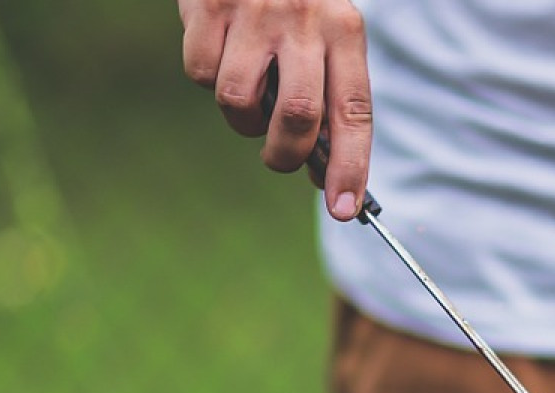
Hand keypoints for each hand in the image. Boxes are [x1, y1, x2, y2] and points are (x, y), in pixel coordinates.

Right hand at [178, 0, 372, 219]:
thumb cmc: (293, 0)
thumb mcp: (324, 31)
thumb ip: (325, 92)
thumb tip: (320, 171)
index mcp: (345, 30)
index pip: (354, 111)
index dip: (350, 166)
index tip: (344, 209)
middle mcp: (304, 21)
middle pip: (297, 118)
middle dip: (284, 155)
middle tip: (278, 157)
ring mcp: (254, 13)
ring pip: (239, 102)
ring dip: (240, 118)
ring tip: (248, 92)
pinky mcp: (209, 7)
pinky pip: (200, 74)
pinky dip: (206, 75)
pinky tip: (219, 48)